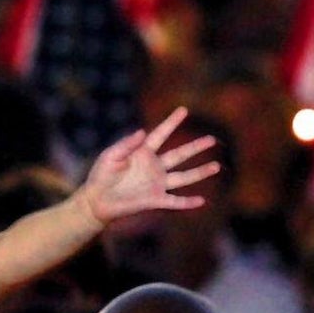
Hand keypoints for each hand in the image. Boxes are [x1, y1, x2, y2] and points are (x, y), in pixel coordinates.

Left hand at [80, 107, 218, 225]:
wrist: (96, 199)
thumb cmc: (101, 174)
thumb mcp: (112, 155)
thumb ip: (127, 144)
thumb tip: (142, 130)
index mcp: (143, 152)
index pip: (160, 134)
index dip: (171, 122)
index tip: (184, 110)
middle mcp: (154, 167)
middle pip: (180, 155)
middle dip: (196, 147)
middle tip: (212, 139)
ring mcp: (157, 184)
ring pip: (183, 177)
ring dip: (200, 172)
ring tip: (217, 166)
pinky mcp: (155, 200)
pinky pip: (175, 201)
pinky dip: (188, 202)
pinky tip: (202, 201)